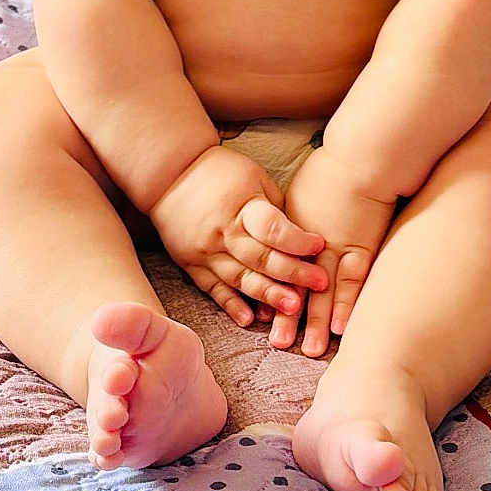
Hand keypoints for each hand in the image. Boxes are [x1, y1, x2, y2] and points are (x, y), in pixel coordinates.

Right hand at [148, 144, 328, 326]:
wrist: (170, 174)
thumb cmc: (220, 171)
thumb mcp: (254, 178)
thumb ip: (275, 209)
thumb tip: (300, 238)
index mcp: (241, 207)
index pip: (272, 229)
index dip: (297, 240)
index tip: (319, 246)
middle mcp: (222, 233)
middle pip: (261, 259)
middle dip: (293, 274)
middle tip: (320, 285)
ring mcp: (205, 252)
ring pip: (240, 279)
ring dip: (268, 295)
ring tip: (293, 309)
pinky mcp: (191, 265)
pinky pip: (213, 289)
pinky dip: (231, 305)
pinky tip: (249, 318)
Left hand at [268, 146, 395, 355]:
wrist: (361, 157)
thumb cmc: (334, 167)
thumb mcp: (303, 190)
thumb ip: (294, 215)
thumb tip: (287, 229)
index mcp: (291, 227)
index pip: (275, 267)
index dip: (270, 291)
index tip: (262, 315)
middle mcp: (309, 242)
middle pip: (293, 283)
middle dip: (288, 315)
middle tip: (280, 344)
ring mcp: (335, 246)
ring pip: (321, 289)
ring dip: (317, 320)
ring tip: (310, 348)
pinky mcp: (360, 245)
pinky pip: (352, 281)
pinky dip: (347, 305)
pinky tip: (343, 328)